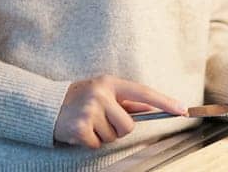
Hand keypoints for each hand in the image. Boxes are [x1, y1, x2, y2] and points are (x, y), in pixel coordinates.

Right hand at [54, 75, 182, 147]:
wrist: (46, 106)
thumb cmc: (80, 99)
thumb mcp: (104, 93)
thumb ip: (128, 101)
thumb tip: (154, 107)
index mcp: (110, 83)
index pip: (143, 93)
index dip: (165, 102)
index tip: (182, 110)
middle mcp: (100, 94)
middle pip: (128, 125)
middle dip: (117, 128)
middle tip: (101, 120)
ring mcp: (89, 110)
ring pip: (113, 136)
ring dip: (103, 135)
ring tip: (89, 123)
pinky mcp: (79, 127)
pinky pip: (97, 144)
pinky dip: (90, 142)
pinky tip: (80, 131)